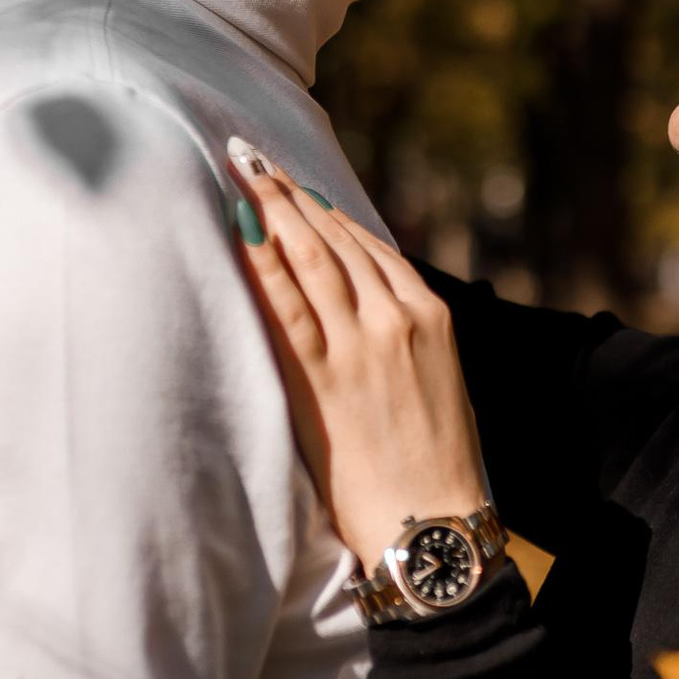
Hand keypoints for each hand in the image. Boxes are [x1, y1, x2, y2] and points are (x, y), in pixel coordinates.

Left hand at [226, 149, 491, 574]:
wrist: (432, 522)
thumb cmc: (437, 463)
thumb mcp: (438, 380)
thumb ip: (405, 335)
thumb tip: (364, 306)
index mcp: (432, 316)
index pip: (372, 245)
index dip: (327, 211)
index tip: (296, 186)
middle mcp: (397, 318)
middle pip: (336, 239)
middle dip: (291, 193)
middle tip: (252, 156)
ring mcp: (360, 345)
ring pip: (311, 259)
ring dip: (273, 209)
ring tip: (241, 174)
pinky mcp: (324, 378)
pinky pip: (286, 307)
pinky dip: (262, 263)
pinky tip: (239, 232)